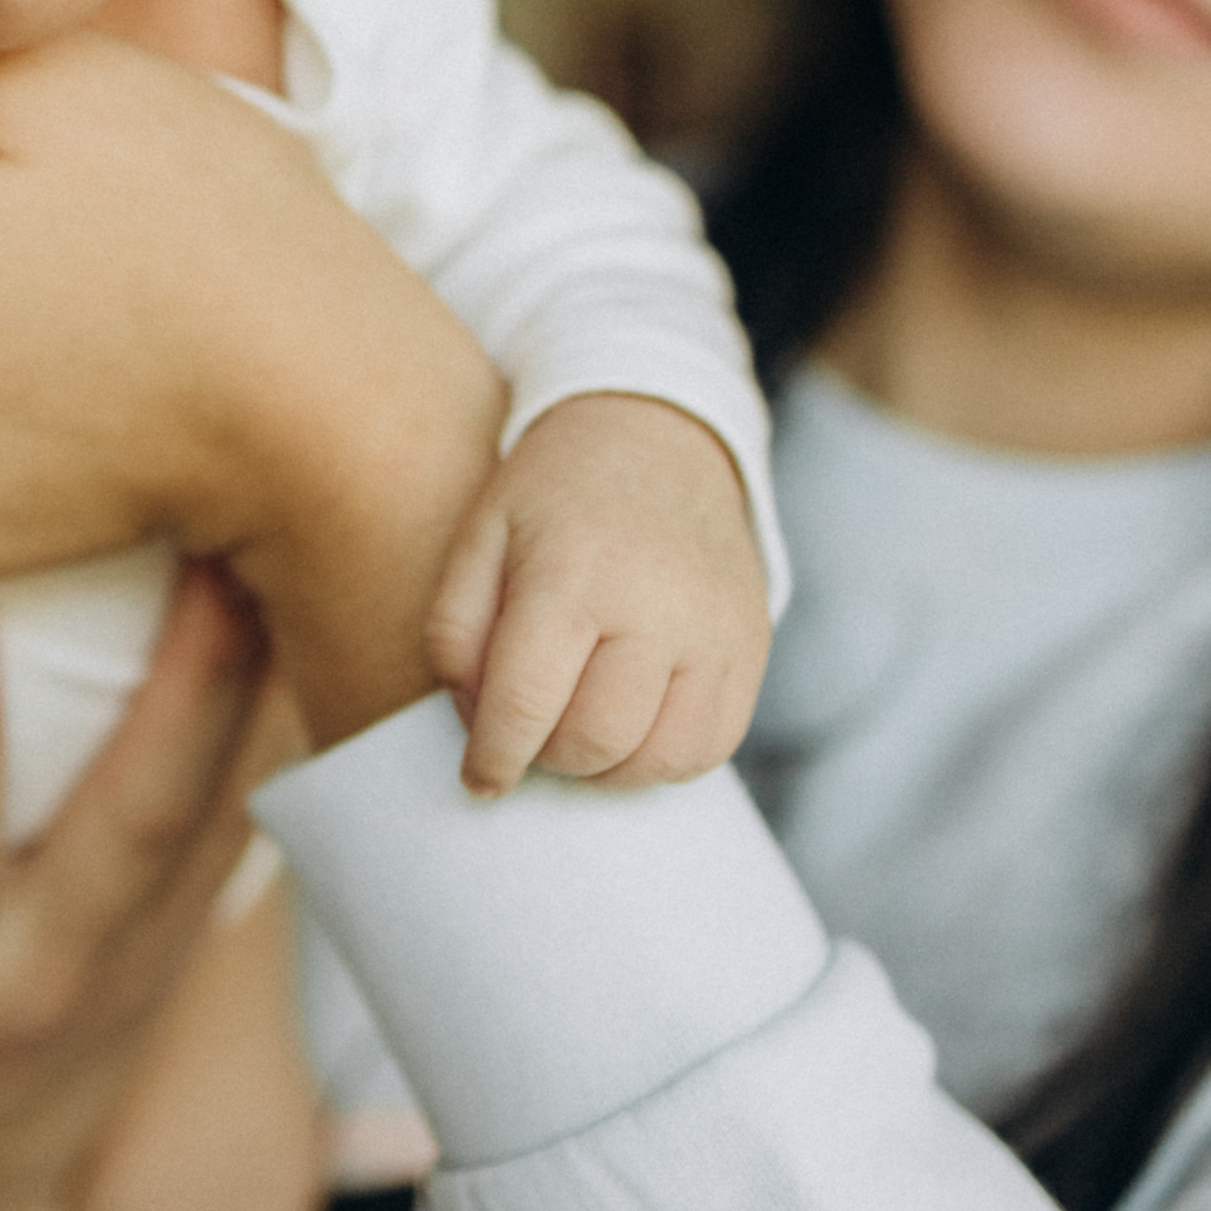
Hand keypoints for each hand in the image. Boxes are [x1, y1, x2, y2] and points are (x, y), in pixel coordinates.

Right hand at [0, 571, 276, 1210]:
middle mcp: (47, 975)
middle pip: (137, 826)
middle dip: (178, 685)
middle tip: (192, 528)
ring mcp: (142, 957)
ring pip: (226, 807)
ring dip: (255, 673)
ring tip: (267, 523)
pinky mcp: (199, 932)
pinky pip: (263, 807)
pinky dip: (287, 703)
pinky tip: (305, 582)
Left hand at [424, 394, 772, 797]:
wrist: (656, 431)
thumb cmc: (552, 493)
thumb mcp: (479, 537)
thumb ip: (457, 635)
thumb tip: (482, 727)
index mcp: (574, 571)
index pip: (526, 704)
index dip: (492, 759)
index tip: (478, 778)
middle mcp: (658, 603)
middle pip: (594, 741)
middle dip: (547, 757)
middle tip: (531, 728)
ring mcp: (716, 627)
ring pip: (660, 759)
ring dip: (607, 768)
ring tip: (580, 729)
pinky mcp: (752, 644)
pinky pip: (713, 745)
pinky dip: (664, 758)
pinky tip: (633, 724)